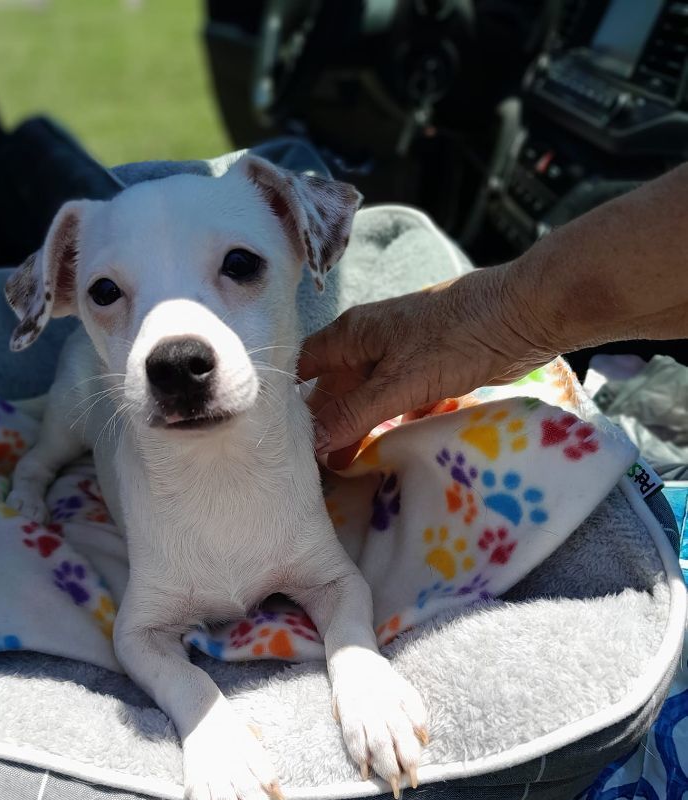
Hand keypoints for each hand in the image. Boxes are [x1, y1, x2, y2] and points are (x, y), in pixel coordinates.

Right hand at [299, 266, 554, 466]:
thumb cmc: (458, 338)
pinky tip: (390, 450)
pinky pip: (398, 401)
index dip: (293, 406)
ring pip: (367, 398)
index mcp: (352, 334)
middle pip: (335, 389)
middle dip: (327, 425)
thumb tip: (313, 443)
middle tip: (320, 470)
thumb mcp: (399, 383)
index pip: (305, 370)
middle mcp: (369, 342)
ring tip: (350, 469)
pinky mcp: (428, 369)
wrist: (525, 314)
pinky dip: (392, 423)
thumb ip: (354, 414)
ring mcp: (400, 355)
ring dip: (360, 429)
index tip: (288, 445)